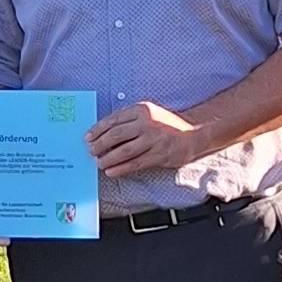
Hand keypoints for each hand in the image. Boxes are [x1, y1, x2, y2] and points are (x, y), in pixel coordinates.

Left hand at [85, 102, 205, 176]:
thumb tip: (103, 133)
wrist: (193, 133)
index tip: (88, 138)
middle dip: (100, 145)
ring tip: (99, 163)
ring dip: (108, 158)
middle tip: (91, 151)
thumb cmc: (166, 124)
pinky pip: (135, 163)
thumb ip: (128, 120)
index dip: (98, 130)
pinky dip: (121, 168)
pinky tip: (112, 171)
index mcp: (141, 110)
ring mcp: (153, 139)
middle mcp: (147, 123)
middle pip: (116, 135)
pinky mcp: (159, 155)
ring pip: (124, 151)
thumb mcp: (148, 114)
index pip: (113, 120)